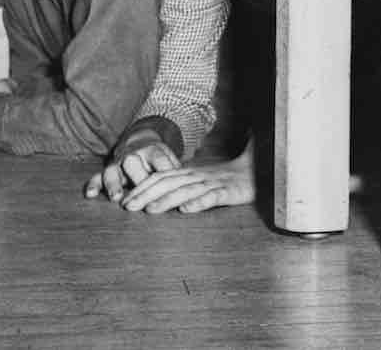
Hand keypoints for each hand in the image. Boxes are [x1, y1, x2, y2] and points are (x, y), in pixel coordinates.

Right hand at [84, 134, 180, 202]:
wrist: (140, 141)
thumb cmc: (159, 158)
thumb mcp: (170, 158)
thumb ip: (175, 171)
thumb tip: (186, 188)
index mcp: (153, 150)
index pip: (159, 160)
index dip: (164, 171)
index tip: (169, 185)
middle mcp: (134, 155)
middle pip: (133, 163)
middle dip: (137, 179)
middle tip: (142, 196)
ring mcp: (118, 163)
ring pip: (113, 170)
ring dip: (114, 184)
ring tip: (117, 198)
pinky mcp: (107, 170)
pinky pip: (97, 176)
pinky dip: (94, 184)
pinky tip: (91, 195)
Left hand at [119, 143, 255, 213]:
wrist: (256, 171)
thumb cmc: (224, 179)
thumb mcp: (199, 180)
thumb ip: (180, 185)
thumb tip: (152, 197)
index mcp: (189, 173)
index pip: (161, 178)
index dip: (142, 188)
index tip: (124, 201)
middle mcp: (198, 176)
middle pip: (169, 183)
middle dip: (147, 194)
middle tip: (128, 207)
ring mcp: (214, 183)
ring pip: (187, 190)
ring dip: (168, 199)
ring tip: (151, 209)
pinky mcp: (229, 192)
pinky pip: (213, 196)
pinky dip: (199, 202)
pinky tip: (186, 210)